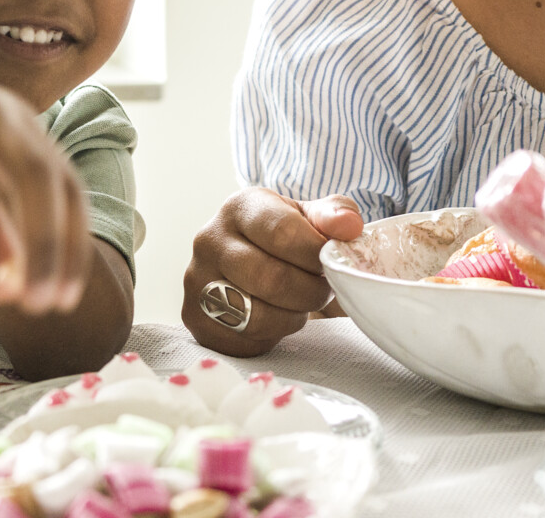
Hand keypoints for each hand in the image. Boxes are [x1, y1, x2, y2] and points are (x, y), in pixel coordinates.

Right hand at [182, 188, 363, 355]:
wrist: (245, 260)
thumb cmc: (284, 238)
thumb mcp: (309, 218)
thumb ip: (333, 216)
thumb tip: (349, 226)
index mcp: (240, 207)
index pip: (282, 232)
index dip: (315, 254)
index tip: (329, 262)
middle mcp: (209, 239)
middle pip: (271, 278)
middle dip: (310, 291)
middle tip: (323, 289)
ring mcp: (196, 280)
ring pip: (257, 314)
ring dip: (293, 315)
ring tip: (300, 302)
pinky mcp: (194, 317)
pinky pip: (244, 337)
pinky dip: (271, 334)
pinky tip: (276, 316)